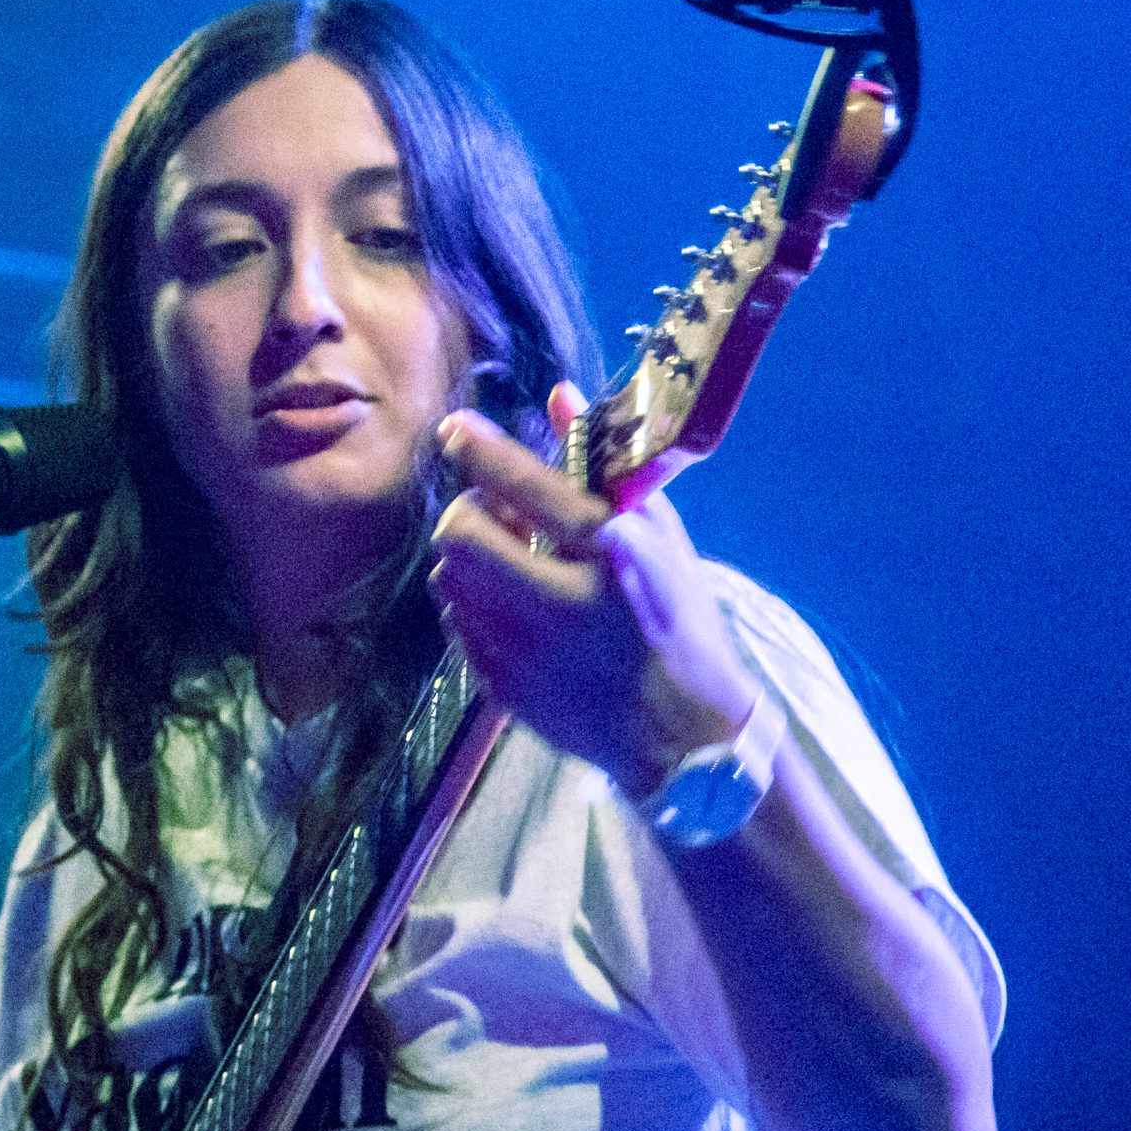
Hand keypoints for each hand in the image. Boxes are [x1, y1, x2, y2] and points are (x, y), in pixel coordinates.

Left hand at [428, 381, 764, 797]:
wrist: (682, 736)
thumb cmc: (677, 622)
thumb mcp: (659, 536)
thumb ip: (601, 468)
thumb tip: (558, 394)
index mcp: (608, 557)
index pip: (525, 486)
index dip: (480, 450)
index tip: (456, 429)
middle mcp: (558, 605)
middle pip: (458, 534)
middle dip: (471, 514)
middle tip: (506, 519)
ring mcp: (522, 654)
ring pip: (447, 580)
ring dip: (470, 561)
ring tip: (516, 566)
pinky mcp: (500, 688)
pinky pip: (457, 624)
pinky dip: (475, 605)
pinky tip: (518, 611)